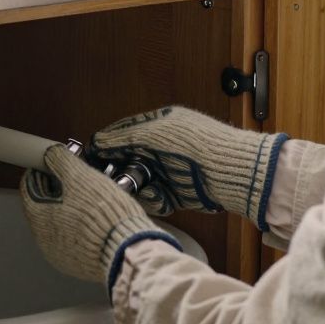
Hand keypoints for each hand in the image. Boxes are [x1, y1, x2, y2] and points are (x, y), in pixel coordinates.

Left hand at [21, 144, 180, 292]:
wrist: (126, 250)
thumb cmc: (102, 213)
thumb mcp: (80, 177)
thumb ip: (61, 161)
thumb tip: (51, 154)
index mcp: (39, 218)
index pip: (28, 188)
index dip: (39, 171)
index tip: (51, 164)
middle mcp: (43, 240)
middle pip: (42, 207)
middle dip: (55, 189)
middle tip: (72, 177)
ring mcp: (59, 255)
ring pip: (58, 224)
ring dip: (68, 208)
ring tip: (88, 196)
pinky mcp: (77, 265)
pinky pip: (72, 239)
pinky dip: (78, 226)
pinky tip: (94, 217)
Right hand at [88, 106, 287, 229]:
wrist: (231, 172)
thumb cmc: (199, 144)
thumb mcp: (154, 134)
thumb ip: (123, 137)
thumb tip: (99, 140)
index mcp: (160, 124)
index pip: (124, 132)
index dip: (107, 145)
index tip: (93, 156)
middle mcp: (164, 146)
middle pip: (129, 160)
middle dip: (123, 170)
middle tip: (116, 178)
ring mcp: (171, 169)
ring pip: (140, 182)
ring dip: (141, 188)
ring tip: (150, 189)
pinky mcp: (179, 192)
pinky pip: (156, 198)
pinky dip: (157, 200)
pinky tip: (163, 198)